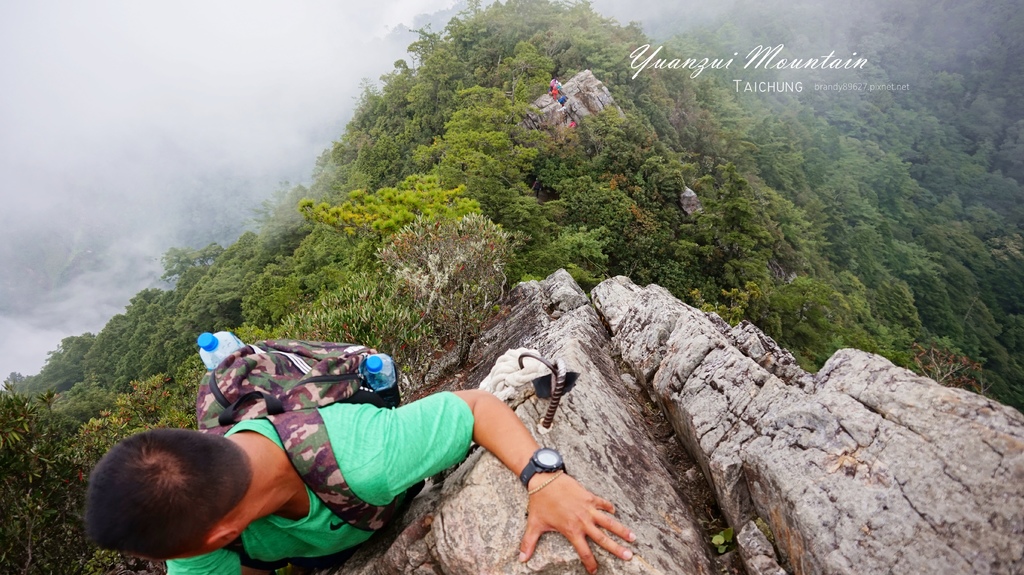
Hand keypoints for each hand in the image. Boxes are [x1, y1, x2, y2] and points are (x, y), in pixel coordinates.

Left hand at [519, 473, 635, 573]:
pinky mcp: (589, 496)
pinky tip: (614, 511)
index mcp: (571, 530)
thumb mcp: (534, 524)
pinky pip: (603, 503)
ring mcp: (588, 508)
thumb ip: (528, 543)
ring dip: (621, 530)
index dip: (590, 563)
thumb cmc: (539, 502)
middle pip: (603, 539)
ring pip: (609, 522)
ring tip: (633, 538)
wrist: (544, 479)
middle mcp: (583, 521)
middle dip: (616, 548)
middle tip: (628, 556)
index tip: (595, 571)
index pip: (584, 551)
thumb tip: (521, 559)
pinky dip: (609, 507)